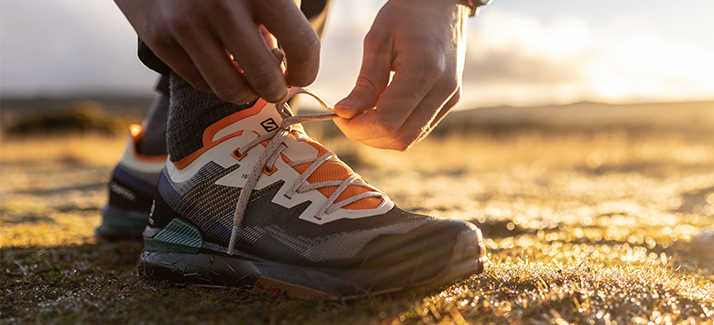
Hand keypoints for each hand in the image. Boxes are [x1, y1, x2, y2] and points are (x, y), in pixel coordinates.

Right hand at [114, 0, 319, 102]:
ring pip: (231, 90)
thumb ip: (279, 13)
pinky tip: (218, 62)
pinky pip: (200, 82)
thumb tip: (291, 63)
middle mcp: (222, 5)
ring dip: (246, 92)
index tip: (301, 74)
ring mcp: (186, 23)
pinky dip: (215, 81)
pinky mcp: (158, 38)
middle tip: (276, 84)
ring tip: (248, 79)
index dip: (307, 70)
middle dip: (276, 90)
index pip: (302, 45)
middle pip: (266, 78)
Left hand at [333, 0, 468, 149]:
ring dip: (379, 136)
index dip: (357, 127)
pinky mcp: (450, 101)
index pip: (387, 121)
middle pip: (398, 138)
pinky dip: (394, 129)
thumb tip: (344, 114)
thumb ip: (365, 81)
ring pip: (408, 140)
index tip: (338, 115)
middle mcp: (443, 90)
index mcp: (424, 70)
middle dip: (366, 135)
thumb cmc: (407, 13)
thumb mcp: (378, 39)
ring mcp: (450, 98)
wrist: (443, 4)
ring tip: (360, 113)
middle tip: (345, 118)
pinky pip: (417, 129)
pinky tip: (378, 110)